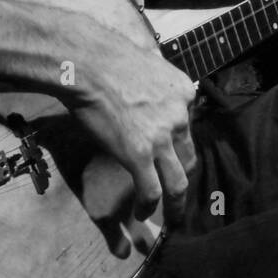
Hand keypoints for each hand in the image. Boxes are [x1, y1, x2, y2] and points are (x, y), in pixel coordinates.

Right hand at [61, 25, 198, 227]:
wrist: (89, 61)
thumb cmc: (108, 58)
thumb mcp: (148, 66)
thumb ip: (155, 85)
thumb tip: (144, 92)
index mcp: (183, 93)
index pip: (187, 125)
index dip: (178, 143)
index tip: (171, 154)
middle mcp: (179, 116)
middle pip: (189, 156)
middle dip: (184, 177)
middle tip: (179, 194)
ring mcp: (161, 138)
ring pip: (178, 181)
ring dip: (176, 205)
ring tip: (172, 219)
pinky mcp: (139, 154)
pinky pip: (152, 190)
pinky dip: (149, 206)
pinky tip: (142, 213)